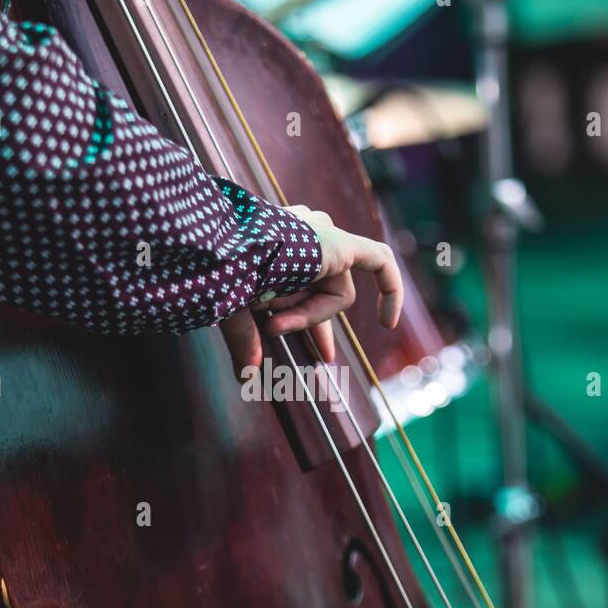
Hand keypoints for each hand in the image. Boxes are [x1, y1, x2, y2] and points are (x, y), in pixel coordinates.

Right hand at [220, 205, 403, 377]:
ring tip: (268, 310)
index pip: (304, 281)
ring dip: (306, 313)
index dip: (309, 320)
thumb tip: (244, 378)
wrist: (223, 250)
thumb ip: (246, 340)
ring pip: (334, 291)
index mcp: (274, 237)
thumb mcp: (233, 311)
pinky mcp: (342, 243)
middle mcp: (302, 229)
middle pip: (322, 288)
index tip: (321, 354)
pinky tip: (388, 323)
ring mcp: (323, 232)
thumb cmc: (218, 275)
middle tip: (325, 358)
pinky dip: (389, 289)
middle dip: (317, 325)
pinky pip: (379, 263)